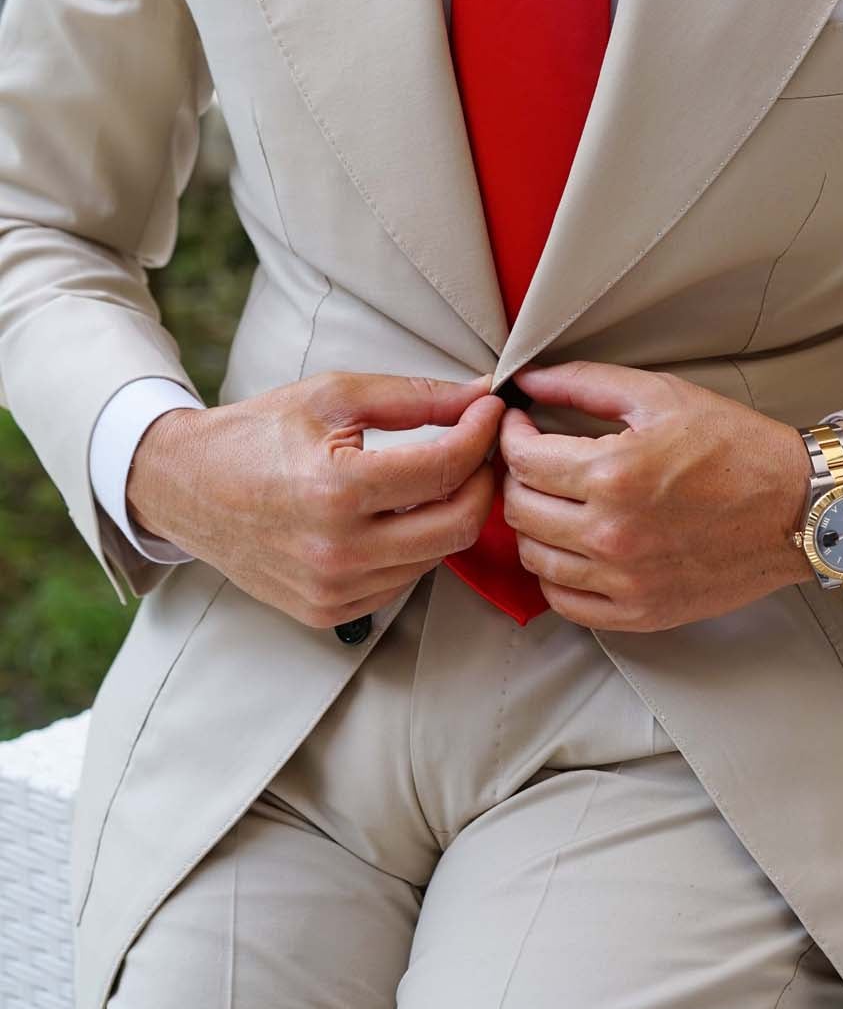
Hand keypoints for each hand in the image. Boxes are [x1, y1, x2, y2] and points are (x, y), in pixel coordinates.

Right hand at [126, 370, 504, 626]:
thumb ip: (415, 397)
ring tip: (438, 475)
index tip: (491, 412)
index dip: (482, 435)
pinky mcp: (328, 612)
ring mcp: (332, 591)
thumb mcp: (333, 396)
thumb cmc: (256, 434)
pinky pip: (403, 582)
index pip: (447, 469)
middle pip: (459, 525)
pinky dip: (415, 547)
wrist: (185, 487)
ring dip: (450, 514)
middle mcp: (337, 551)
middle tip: (481, 447)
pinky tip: (398, 515)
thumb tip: (481, 395)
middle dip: (483, 480)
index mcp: (337, 491)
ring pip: (436, 558)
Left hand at [497, 360, 813, 631]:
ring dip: (533, 524)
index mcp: (613, 474)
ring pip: (534, 557)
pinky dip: (556, 574)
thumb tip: (528, 380)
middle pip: (519, 509)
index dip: (509, 435)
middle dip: (517, 476)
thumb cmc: (737, 447)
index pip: (521, 459)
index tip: (519, 425)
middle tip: (536, 460)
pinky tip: (572, 547)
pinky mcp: (641, 612)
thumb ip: (585, 382)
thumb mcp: (662, 395)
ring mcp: (625, 581)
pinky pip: (565, 602)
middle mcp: (612, 534)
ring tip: (554, 500)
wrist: (798, 508)